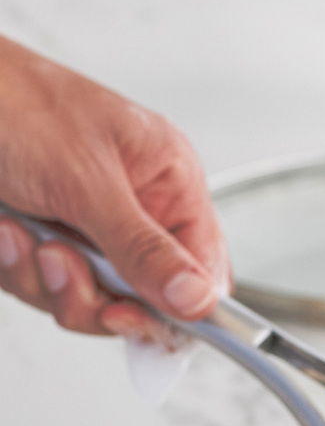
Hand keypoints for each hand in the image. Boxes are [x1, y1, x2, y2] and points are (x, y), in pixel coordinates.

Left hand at [0, 35, 227, 338]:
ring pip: (85, 297)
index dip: (181, 306)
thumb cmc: (15, 103)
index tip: (138, 322)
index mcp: (168, 180)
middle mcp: (134, 206)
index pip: (204, 266)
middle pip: (143, 296)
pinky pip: (40, 286)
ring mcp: (86, 226)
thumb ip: (144, 249)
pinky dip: (14, 267)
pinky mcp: (42, 239)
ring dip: (42, 278)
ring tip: (22, 236)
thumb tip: (197, 299)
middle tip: (62, 265)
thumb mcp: (88, 182)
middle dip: (92, 292)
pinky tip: (5, 230)